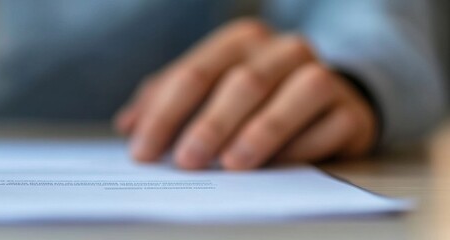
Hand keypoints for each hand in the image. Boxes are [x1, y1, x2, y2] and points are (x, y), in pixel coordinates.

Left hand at [115, 18, 376, 169]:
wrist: (327, 100)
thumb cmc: (255, 97)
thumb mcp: (208, 91)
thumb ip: (166, 101)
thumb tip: (128, 125)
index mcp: (241, 40)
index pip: (194, 74)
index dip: (164, 114)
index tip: (142, 150)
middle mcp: (282, 50)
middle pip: (242, 83)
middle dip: (209, 124)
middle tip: (185, 161)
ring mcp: (322, 75)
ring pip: (293, 96)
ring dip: (261, 132)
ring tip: (232, 164)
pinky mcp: (350, 110)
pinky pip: (327, 127)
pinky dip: (300, 147)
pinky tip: (278, 165)